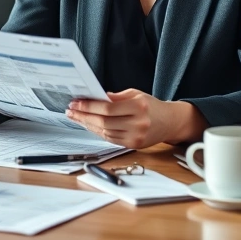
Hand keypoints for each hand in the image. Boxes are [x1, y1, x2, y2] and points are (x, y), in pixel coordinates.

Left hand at [65, 89, 205, 148]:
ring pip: (105, 132)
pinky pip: (110, 139)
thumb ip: (115, 97)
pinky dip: (98, 132)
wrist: (169, 122)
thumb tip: (94, 97)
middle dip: (84, 116)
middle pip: (104, 122)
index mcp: (139, 107)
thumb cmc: (150, 105)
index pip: (108, 108)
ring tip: (77, 118)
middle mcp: (138, 123)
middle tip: (71, 111)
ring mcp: (136, 136)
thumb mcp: (135, 94)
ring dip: (88, 125)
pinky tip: (89, 125)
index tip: (75, 103)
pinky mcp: (134, 145)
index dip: (89, 106)